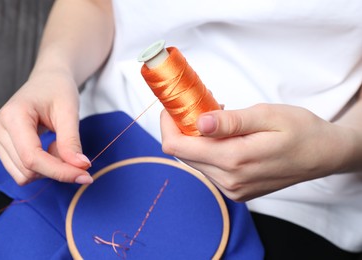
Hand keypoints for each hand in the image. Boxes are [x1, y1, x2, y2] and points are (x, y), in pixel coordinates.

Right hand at [0, 70, 92, 184]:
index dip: (59, 171)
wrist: (48, 81)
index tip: (85, 176)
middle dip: (57, 170)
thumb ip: (71, 141)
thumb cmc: (58, 90)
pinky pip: (22, 171)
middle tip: (76, 156)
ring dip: (48, 169)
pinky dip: (41, 167)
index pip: (32, 157)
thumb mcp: (69, 112)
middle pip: (27, 169)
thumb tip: (80, 167)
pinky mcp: (1, 146)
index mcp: (13, 115)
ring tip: (59, 145)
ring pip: (23, 175)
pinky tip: (49, 148)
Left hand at [161, 104, 352, 200]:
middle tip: (201, 107)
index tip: (175, 105)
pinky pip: (209, 170)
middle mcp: (229, 181)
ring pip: (195, 162)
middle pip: (183, 154)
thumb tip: (199, 122)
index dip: (168, 124)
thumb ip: (231, 121)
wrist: (323, 155)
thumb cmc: (300, 130)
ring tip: (219, 122)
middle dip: (183, 129)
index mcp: (234, 159)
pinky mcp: (237, 191)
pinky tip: (226, 138)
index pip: (178, 146)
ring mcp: (233, 189)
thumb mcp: (267, 116)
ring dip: (197, 140)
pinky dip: (209, 151)